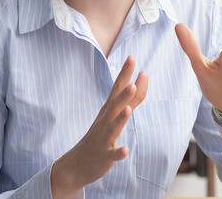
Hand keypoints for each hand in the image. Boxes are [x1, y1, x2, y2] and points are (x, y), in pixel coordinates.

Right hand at [51, 56, 147, 198]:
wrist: (78, 163)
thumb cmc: (100, 136)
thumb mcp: (115, 115)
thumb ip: (132, 97)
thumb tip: (143, 76)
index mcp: (108, 110)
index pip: (117, 88)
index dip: (124, 74)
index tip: (131, 57)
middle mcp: (104, 121)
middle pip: (114, 105)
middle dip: (124, 93)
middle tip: (134, 79)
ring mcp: (103, 138)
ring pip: (112, 127)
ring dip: (121, 118)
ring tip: (128, 109)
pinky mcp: (104, 156)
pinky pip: (112, 154)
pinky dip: (118, 152)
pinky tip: (125, 150)